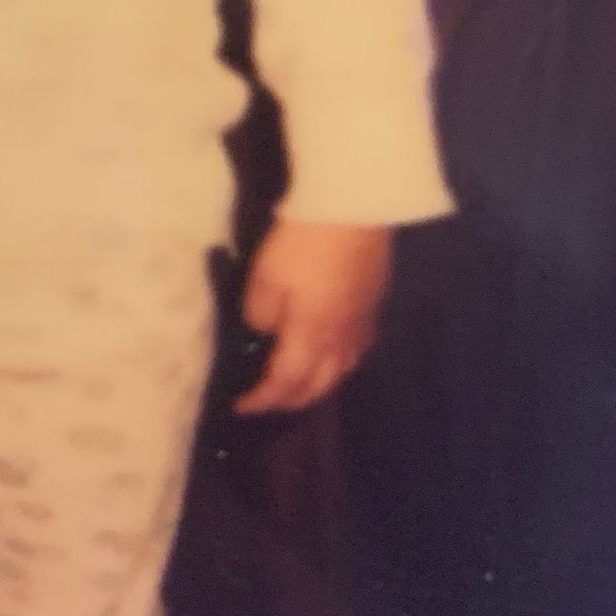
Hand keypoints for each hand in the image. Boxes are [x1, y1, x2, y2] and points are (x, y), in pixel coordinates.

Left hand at [234, 221, 391, 416]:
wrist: (353, 208)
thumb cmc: (302, 244)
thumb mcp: (264, 278)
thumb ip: (260, 313)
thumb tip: (264, 331)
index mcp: (311, 337)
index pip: (285, 384)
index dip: (262, 400)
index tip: (241, 407)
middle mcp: (341, 340)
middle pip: (319, 387)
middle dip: (290, 401)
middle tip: (268, 399)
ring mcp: (363, 322)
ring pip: (343, 371)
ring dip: (318, 385)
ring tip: (298, 381)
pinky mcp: (374, 303)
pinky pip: (358, 349)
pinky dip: (339, 363)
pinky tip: (331, 351)